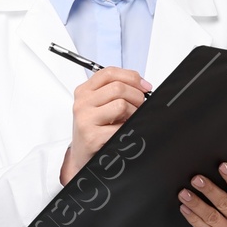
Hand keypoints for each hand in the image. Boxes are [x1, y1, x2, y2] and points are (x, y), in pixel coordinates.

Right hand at [59, 66, 148, 184]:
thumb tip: (143, 86)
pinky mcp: (92, 136)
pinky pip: (121, 126)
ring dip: (134, 113)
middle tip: (141, 106)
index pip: (109, 72)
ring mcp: (86, 119)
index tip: (144, 87)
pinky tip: (123, 131)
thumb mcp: (99, 104)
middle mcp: (82, 103)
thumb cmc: (94, 128)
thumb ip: (115, 90)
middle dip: (137, 96)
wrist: (82, 154)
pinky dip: (128, 128)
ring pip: (121, 105)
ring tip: (130, 119)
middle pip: (118, 88)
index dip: (131, 77)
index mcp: (84, 91)